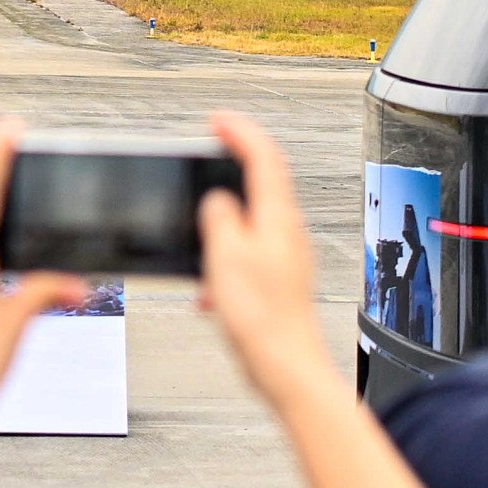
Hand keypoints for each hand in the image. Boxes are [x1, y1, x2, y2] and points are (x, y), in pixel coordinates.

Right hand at [196, 115, 332, 413]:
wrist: (286, 367)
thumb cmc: (263, 318)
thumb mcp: (227, 256)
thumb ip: (220, 218)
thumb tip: (216, 199)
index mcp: (277, 218)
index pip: (263, 157)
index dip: (239, 132)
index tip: (216, 121)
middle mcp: (287, 233)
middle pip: (264, 183)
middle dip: (234, 165)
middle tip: (211, 152)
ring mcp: (285, 257)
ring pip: (253, 221)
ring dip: (224, 218)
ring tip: (200, 226)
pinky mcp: (278, 282)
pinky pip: (248, 256)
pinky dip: (225, 259)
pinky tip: (210, 289)